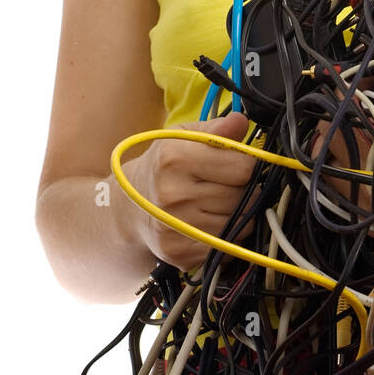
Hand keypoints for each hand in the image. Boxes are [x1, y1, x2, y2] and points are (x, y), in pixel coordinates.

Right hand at [130, 110, 258, 270]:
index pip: (243, 168)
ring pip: (240, 223)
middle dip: (243, 191)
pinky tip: (209, 223)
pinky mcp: (179, 253)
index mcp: (175, 158)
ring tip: (217, 203)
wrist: (127, 207)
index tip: (234, 165)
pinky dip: (227, 236)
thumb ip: (216, 128)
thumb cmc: (164, 167)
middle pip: (244, 197)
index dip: (246, 165)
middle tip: (225, 186)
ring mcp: (175, 227)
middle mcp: (173, 194)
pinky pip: (228, 246)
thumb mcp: (183, 137)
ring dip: (238, 214)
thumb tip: (241, 122)